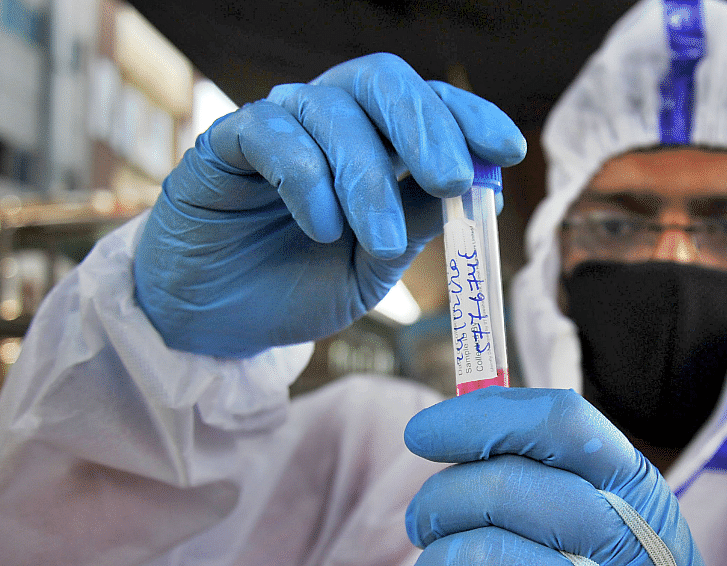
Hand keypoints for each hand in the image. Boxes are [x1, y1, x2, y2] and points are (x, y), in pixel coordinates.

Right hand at [134, 53, 525, 356]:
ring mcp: (278, 125)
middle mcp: (330, 121)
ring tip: (379, 241)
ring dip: (368, 177)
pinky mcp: (224, 143)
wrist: (219, 322)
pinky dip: (306, 178)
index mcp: (376, 142)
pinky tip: (321, 227)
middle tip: (453, 180)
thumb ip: (415, 223)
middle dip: (427, 128)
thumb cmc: (299, 284)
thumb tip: (477, 193)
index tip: (507, 152)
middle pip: (384, 82)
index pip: (429, 105)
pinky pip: (271, 134)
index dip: (470, 118)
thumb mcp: (373, 265)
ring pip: (333, 112)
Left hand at [404, 388, 726, 565]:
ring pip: (468, 554)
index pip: (557, 421)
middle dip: (437, 501)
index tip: (423, 433)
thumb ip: (554, 463)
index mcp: (634, 487)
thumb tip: (457, 420)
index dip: (477, 417)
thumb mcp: (628, 512)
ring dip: (432, 565)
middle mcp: (618, 538)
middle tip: (425, 523)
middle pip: (497, 485)